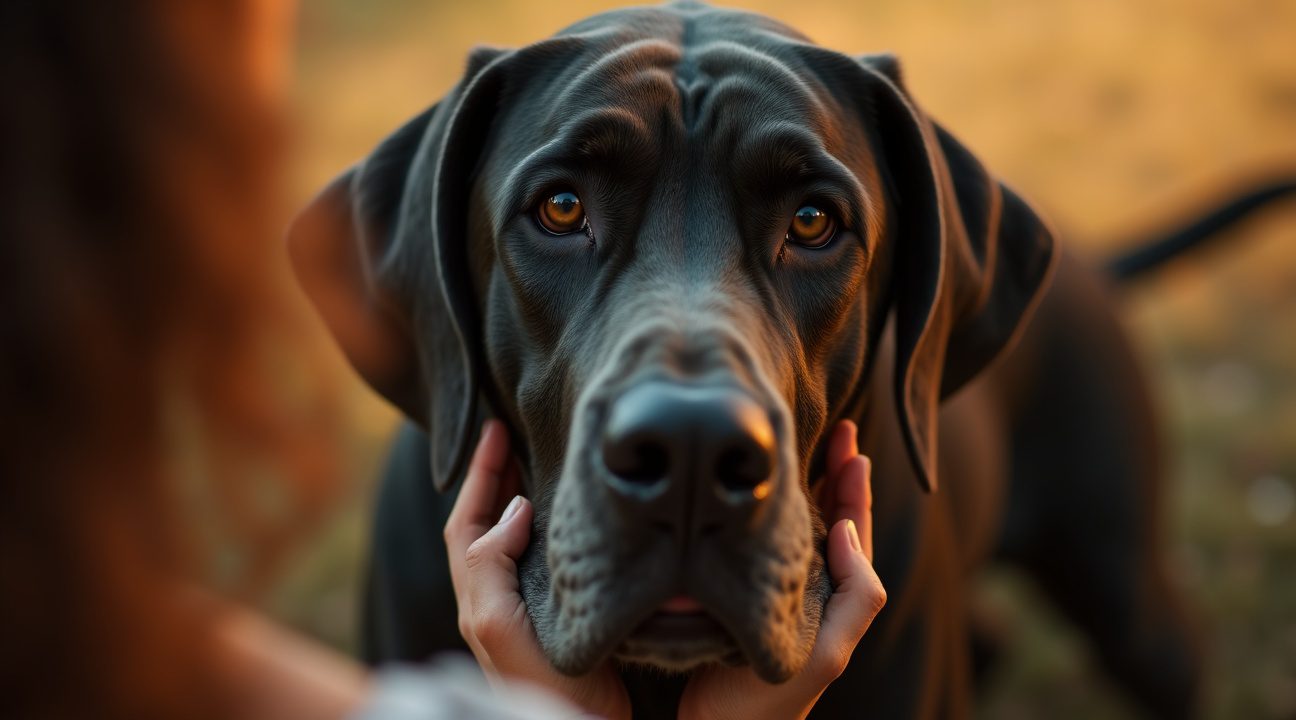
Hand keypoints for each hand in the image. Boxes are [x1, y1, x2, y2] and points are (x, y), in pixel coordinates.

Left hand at [444, 420, 631, 719]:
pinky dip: (546, 524)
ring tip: (537, 458)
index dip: (480, 475)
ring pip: (511, 538)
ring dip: (519, 496)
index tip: (497, 431)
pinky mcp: (554, 614)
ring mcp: (523, 605)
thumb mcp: (500, 624)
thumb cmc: (543, 683)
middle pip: (484, 523)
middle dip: (496, 477)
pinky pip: (539, 555)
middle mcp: (496, 597)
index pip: (467, 522)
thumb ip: (490, 567)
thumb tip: (512, 511)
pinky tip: (568, 513)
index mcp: (478, 596)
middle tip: (515, 432)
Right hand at [678, 419, 885, 719]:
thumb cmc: (765, 702)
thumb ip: (854, 598)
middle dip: (831, 472)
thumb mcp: (825, 654)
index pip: (849, 528)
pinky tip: (746, 491)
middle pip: (824, 518)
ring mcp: (768, 592)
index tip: (849, 442)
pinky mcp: (733, 596)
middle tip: (833, 427)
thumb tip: (848, 530)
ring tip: (797, 444)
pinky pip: (755, 543)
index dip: (852, 486)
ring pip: (792, 527)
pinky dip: (761, 511)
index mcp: (829, 596)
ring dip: (798, 484)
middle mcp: (802, 589)